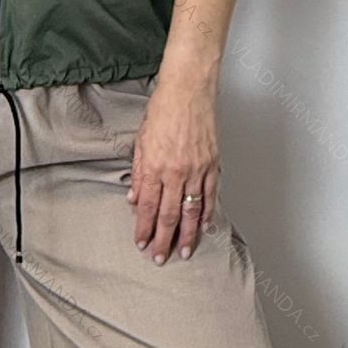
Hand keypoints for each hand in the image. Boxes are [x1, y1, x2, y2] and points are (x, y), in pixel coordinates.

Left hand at [127, 78, 219, 263]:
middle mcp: (176, 171)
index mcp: (155, 165)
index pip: (147, 206)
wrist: (189, 90)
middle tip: (161, 258)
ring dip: (188, 234)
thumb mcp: (141, 140)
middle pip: (169, 214)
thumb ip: (138, 172)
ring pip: (192, 210)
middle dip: (163, 239)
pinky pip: (210, 195)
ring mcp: (197, 169)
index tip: (141, 243)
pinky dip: (208, 213)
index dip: (144, 227)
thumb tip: (134, 198)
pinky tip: (206, 227)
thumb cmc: (163, 109)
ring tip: (185, 251)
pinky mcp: (213, 164)